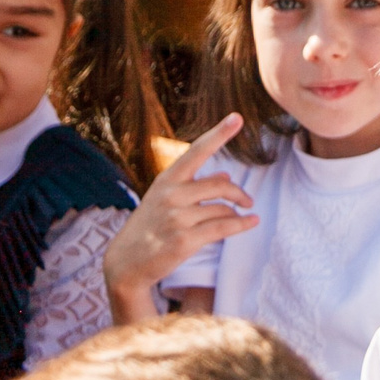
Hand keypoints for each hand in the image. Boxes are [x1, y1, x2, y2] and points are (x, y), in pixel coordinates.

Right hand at [101, 115, 256, 320]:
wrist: (126, 263)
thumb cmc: (149, 227)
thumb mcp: (164, 199)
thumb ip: (193, 185)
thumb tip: (225, 172)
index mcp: (166, 179)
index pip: (197, 151)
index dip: (219, 133)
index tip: (237, 117)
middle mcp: (171, 195)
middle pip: (220, 185)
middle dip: (239, 193)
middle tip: (247, 201)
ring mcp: (177, 217)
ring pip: (223, 208)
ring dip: (237, 212)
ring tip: (243, 216)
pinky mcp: (185, 240)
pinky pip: (224, 227)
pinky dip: (242, 224)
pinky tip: (252, 222)